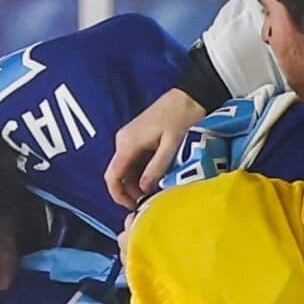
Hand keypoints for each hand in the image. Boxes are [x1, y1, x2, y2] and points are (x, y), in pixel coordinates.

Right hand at [106, 87, 209, 210]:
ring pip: (128, 170)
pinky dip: (144, 173)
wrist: (191, 95)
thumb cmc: (183, 116)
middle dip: (131, 192)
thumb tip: (144, 190)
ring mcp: (131, 139)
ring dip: (139, 184)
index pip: (112, 176)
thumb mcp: (172, 146)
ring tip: (157, 193)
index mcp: (128, 143)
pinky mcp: (139, 138)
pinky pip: (136, 162)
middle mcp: (124, 141)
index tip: (133, 208)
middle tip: (151, 203)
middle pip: (119, 175)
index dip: (119, 196)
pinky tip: (158, 179)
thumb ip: (156, 168)